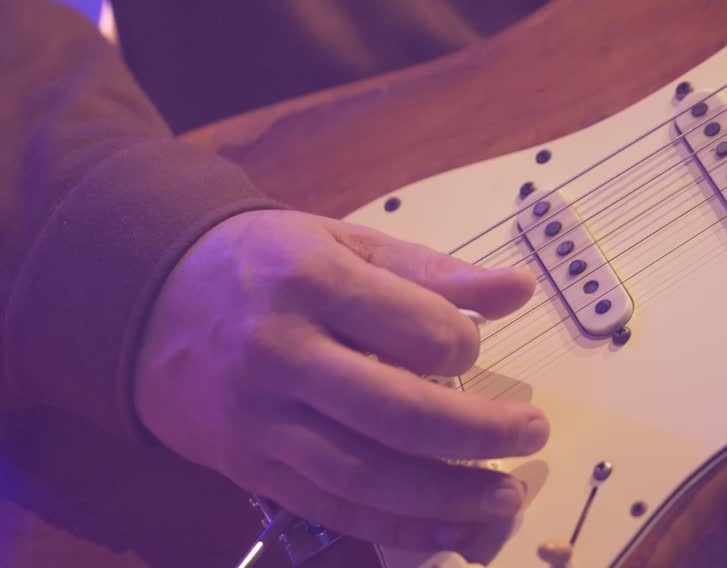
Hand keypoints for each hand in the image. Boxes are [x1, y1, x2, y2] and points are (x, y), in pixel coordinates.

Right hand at [134, 209, 543, 551]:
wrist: (150, 299)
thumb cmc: (265, 264)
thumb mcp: (345, 243)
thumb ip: (434, 271)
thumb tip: (519, 289)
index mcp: (311, 282)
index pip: (418, 331)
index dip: (465, 345)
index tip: (472, 347)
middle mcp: (280, 354)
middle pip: (398, 414)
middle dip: (480, 434)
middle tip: (533, 433)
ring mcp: (259, 419)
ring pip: (365, 477)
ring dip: (448, 496)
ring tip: (506, 495)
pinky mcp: (246, 466)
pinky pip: (330, 509)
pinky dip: (396, 526)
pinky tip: (448, 527)